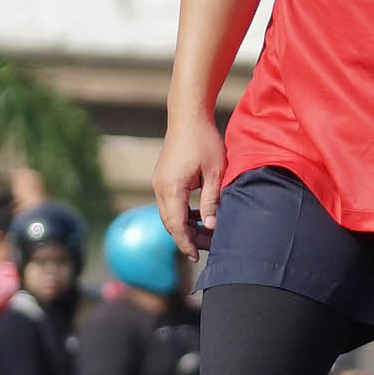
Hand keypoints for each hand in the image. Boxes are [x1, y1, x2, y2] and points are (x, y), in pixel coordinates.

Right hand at [155, 107, 224, 250]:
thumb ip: (211, 201)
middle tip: (207, 248)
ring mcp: (158, 183)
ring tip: (206, 234)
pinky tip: (198, 217)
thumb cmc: (204, 141)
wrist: (187, 116)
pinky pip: (169, 204)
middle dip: (187, 238)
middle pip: (170, 223)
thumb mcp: (214, 172)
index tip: (195, 258)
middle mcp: (160, 187)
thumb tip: (211, 227)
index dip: (186, 244)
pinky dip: (182, 214)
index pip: (176, 225)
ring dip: (185, 227)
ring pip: (169, 215)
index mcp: (171, 188)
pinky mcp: (162, 179)